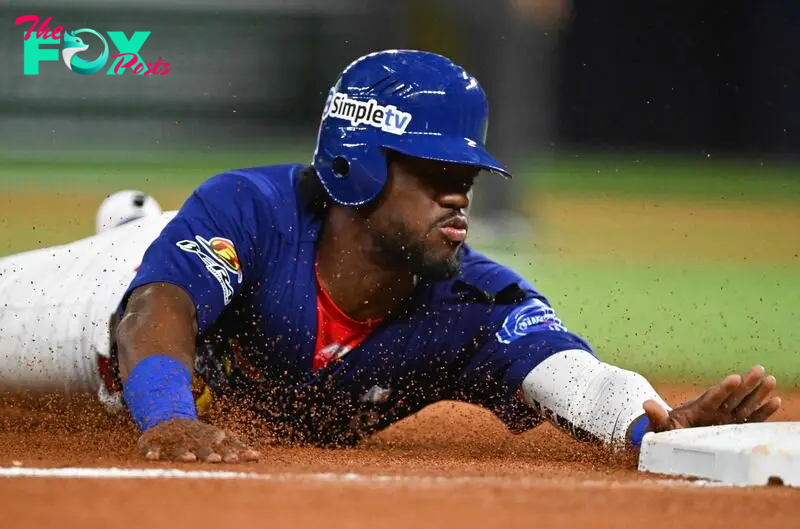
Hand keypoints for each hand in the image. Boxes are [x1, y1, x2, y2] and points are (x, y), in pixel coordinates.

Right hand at [137, 419, 260, 462]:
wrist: (169, 417)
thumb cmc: (200, 435)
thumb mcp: (219, 439)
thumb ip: (237, 448)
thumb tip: (258, 456)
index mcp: (209, 438)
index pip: (223, 445)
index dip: (232, 451)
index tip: (240, 459)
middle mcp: (192, 438)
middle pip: (202, 446)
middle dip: (209, 452)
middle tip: (216, 459)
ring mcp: (173, 439)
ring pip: (179, 446)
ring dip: (184, 452)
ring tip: (189, 458)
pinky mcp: (153, 441)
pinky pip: (151, 447)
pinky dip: (152, 451)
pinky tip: (152, 457)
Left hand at [642, 365, 781, 432]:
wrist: (674, 438)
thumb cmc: (667, 431)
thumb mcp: (661, 425)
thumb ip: (657, 415)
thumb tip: (646, 404)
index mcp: (698, 408)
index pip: (712, 397)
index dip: (722, 389)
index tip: (732, 378)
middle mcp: (715, 409)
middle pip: (732, 395)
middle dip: (745, 384)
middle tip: (759, 369)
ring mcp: (726, 417)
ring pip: (744, 403)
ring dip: (757, 393)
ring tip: (771, 380)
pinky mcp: (733, 426)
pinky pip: (751, 419)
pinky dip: (762, 411)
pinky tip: (775, 401)